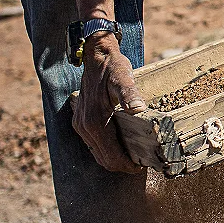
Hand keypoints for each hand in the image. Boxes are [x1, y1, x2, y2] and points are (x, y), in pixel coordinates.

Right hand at [72, 32, 145, 173]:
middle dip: (122, 166)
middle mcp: (85, 126)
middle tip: (141, 164)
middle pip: (103, 159)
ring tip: (134, 157)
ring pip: (97, 154)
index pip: (111, 155)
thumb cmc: (113, 67)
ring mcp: (80, 124)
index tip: (143, 166)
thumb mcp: (124, 78)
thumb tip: (138, 109)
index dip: (127, 165)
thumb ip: (130, 94)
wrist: (95, 56)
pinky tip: (121, 146)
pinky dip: (106, 151)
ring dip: (114, 159)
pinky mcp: (80, 121)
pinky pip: (93, 144)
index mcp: (96, 121)